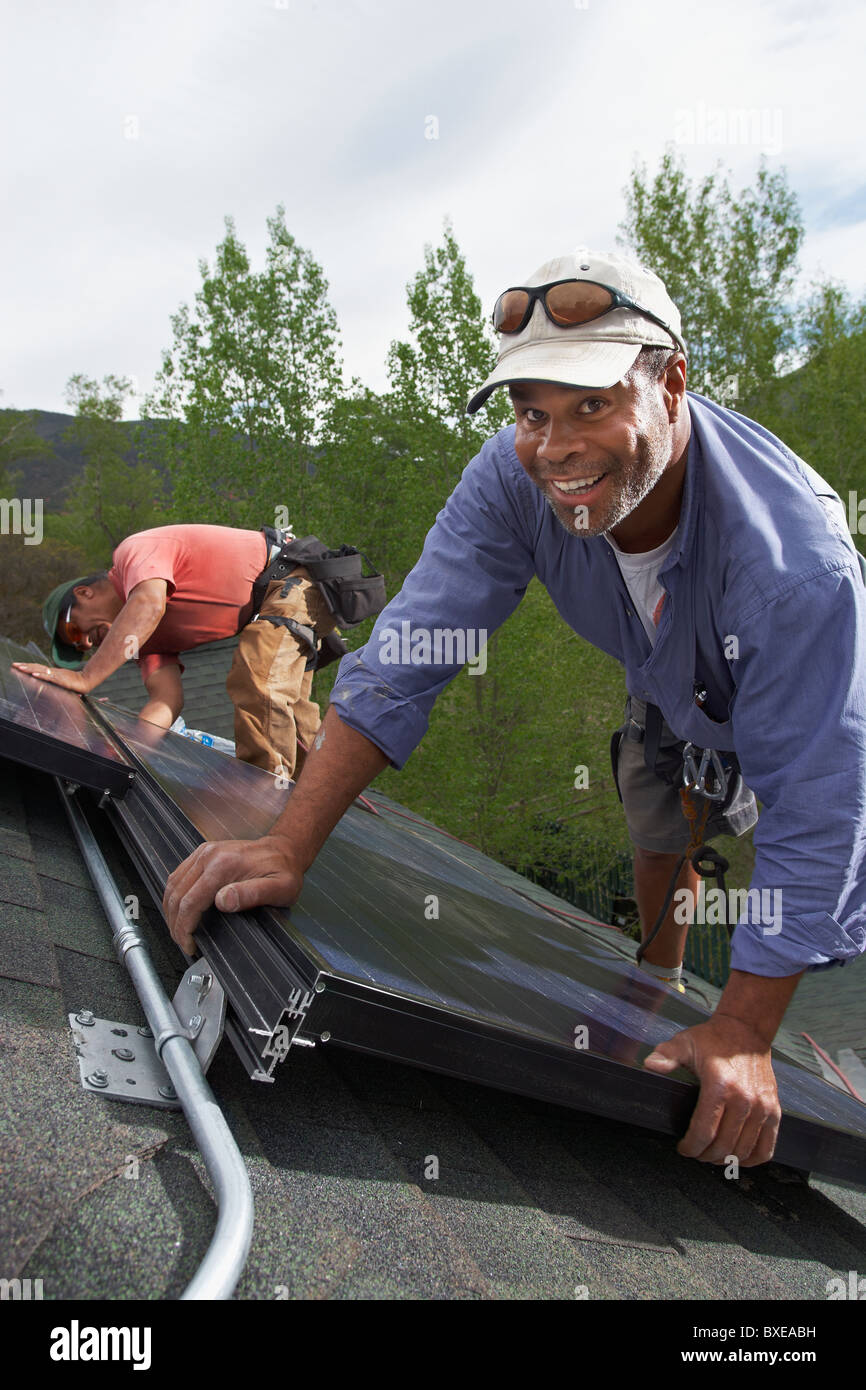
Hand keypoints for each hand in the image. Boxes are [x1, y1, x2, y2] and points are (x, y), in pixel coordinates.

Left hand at [11, 662, 89, 692]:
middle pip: (36, 667)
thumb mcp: (63, 682)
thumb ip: (56, 681)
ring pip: (40, 670)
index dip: (28, 666)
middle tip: (14, 665)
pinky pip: (49, 677)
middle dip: (25, 666)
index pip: (38, 667)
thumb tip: (49, 680)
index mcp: (53, 672)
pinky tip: (34, 674)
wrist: (87, 681)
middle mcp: (53, 672)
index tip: (19, 665)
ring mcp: (56, 675)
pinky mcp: (60, 680)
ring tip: (20, 668)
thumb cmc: (76, 683)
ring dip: (29, 669)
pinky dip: (41, 675)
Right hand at [163, 835, 303, 954]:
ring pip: (173, 884)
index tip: (189, 944)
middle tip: (182, 942)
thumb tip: (223, 901)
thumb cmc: (283, 871)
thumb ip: (252, 894)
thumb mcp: (279, 888)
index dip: (185, 927)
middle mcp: (209, 856)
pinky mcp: (203, 853)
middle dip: (175, 923)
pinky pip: (178, 875)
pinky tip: (179, 910)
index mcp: (223, 865)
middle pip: (177, 894)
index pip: (190, 901)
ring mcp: (204, 853)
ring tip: (178, 930)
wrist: (284, 850)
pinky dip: (174, 896)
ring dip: (171, 910)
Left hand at [643, 1015, 780, 1166]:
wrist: (747, 1031)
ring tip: (712, 1153)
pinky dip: (750, 1160)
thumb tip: (650, 1064)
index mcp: (719, 1086)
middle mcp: (744, 1100)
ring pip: (742, 1152)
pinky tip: (737, 1156)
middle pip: (722, 1147)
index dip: (690, 1147)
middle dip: (704, 1155)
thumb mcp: (684, 1043)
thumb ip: (666, 1056)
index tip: (683, 1148)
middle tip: (696, 1151)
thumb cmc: (713, 1039)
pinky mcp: (774, 1111)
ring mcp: (762, 1108)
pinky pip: (766, 1149)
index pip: (704, 1132)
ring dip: (724, 1160)